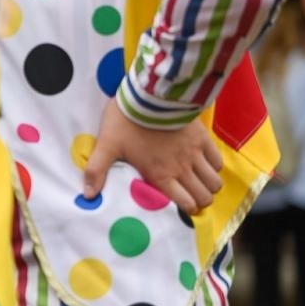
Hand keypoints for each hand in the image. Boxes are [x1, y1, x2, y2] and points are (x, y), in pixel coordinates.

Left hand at [83, 98, 222, 214]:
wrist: (148, 95)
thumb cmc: (126, 122)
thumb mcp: (106, 146)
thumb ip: (97, 171)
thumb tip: (87, 196)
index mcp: (160, 175)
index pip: (185, 204)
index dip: (187, 210)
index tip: (184, 208)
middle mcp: (182, 169)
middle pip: (204, 197)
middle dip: (201, 201)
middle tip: (193, 197)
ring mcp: (195, 154)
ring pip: (215, 182)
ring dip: (209, 186)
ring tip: (200, 183)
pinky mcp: (203, 138)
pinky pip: (217, 161)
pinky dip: (214, 166)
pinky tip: (204, 163)